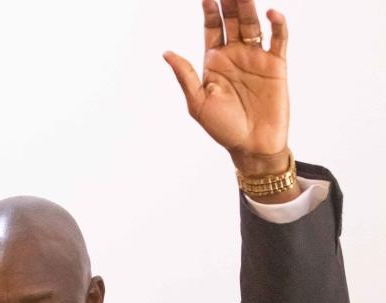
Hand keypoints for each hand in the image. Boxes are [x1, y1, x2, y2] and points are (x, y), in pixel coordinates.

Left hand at [164, 0, 290, 176]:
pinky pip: (278, 38)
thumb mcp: (198, 103)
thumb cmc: (222, 128)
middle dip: (230, 1)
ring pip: (253, 23)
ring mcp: (256, 57)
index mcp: (214, 62)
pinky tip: (270, 12)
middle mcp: (235, 55)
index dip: (209, 10)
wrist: (252, 146)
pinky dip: (277, 24)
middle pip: (233, 19)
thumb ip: (185, 75)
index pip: (212, 28)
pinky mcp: (276, 64)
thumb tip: (166, 52)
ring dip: (250, 6)